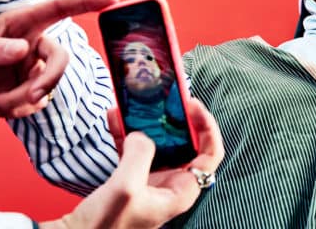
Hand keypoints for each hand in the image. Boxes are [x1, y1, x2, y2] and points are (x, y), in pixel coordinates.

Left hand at [0, 0, 118, 117]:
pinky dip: (15, 110)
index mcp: (21, 24)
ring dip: (18, 101)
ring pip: (47, 87)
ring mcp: (35, 67)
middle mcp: (34, 43)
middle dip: (46, 80)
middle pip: (61, 59)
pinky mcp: (34, 89)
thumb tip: (23, 49)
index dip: (87, 2)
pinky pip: (37, 104)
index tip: (111, 0)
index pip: (59, 8)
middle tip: (29, 96)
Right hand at [52, 99, 223, 228]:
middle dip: (177, 119)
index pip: (210, 154)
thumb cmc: (105, 226)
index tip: (192, 105)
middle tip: (168, 98)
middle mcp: (171, 185)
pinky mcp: (132, 179)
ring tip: (139, 102)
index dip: (207, 127)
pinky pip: (135, 149)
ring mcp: (152, 181)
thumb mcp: (126, 187)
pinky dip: (127, 132)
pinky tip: (115, 117)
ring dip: (149, 122)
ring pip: (160, 143)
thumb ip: (140, 154)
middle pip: (187, 144)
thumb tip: (141, 135)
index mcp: (181, 191)